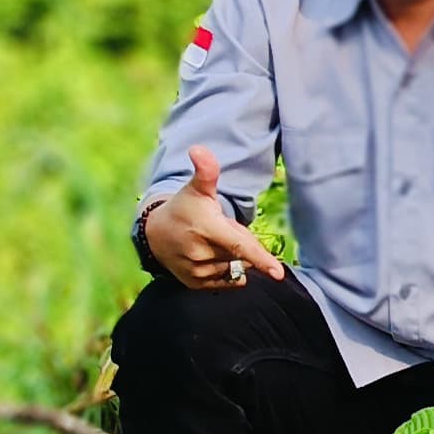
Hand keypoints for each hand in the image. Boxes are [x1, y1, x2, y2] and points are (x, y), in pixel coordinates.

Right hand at [141, 147, 287, 292]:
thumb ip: (206, 171)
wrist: (155, 234)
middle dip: (239, 240)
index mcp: (207, 229)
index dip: (261, 259)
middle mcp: (202, 254)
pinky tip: (212, 256)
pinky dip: (228, 270)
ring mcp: (198, 271)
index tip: (279, 273)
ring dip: (232, 256)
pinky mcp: (196, 284)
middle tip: (220, 228)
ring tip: (210, 241)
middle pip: (242, 253)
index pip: (239, 246)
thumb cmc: (184, 208)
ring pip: (235, 267)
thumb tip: (199, 149)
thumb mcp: (197, 188)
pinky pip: (228, 280)